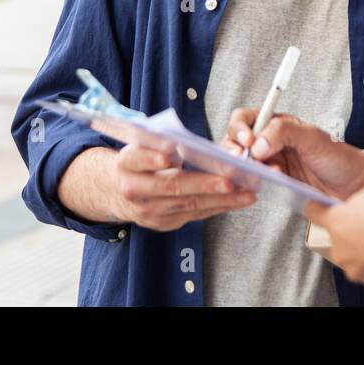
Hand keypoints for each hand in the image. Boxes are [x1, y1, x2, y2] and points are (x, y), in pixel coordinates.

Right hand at [106, 143, 255, 231]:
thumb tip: (191, 142)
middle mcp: (134, 189)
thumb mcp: (142, 144)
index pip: (137, 158)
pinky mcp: (163, 223)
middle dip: (204, 183)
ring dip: (221, 199)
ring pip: (188, 204)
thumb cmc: (141, 159)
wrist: (117, 190)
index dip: (152, 158)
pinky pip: (195, 215)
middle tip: (231, 179)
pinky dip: (219, 206)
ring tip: (246, 191)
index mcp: (126, 162)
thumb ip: (160, 140)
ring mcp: (148, 211)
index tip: (170, 156)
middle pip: (171, 186)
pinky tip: (239, 199)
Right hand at [219, 109, 363, 199]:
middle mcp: (269, 142)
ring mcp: (270, 164)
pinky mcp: (273, 184)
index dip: (239, 128)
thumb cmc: (339, 158)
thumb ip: (284, 132)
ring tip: (264, 176)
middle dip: (234, 150)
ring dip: (244, 169)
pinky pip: (251, 183)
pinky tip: (261, 187)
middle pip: (235, 142)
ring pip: (241, 164)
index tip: (246, 141)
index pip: (245, 119)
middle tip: (242, 161)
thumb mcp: (313, 138)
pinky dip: (250, 184)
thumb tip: (257, 144)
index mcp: (277, 124)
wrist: (355, 187)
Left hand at [303, 181, 363, 287]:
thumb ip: (362, 199)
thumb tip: (363, 204)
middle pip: (339, 236)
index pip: (313, 213)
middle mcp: (340, 248)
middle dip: (353, 229)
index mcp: (336, 221)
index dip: (318, 208)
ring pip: (355, 253)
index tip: (323, 206)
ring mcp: (355, 267)